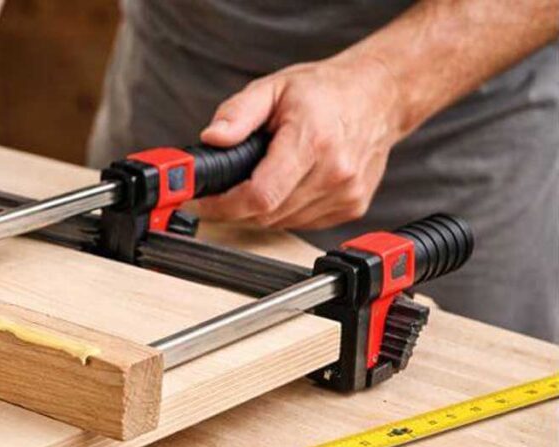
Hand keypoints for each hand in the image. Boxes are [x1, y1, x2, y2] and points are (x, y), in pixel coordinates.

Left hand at [198, 55, 403, 229]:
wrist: (379, 96)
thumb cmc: (325, 91)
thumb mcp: (273, 88)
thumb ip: (238, 113)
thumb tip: (212, 138)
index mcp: (313, 141)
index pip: (260, 195)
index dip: (224, 206)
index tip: (202, 202)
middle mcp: (334, 172)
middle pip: (267, 214)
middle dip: (236, 207)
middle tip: (222, 189)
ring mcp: (346, 193)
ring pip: (282, 222)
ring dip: (260, 210)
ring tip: (259, 178)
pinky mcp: (352, 207)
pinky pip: (302, 222)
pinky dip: (285, 211)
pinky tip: (287, 184)